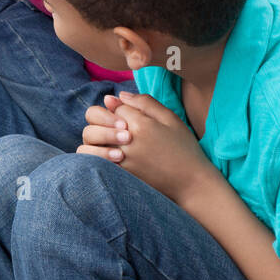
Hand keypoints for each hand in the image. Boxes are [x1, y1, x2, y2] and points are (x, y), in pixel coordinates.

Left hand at [78, 91, 215, 206]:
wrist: (190, 183)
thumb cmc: (183, 148)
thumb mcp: (170, 118)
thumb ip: (144, 103)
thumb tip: (115, 96)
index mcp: (140, 123)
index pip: (115, 105)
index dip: (120, 108)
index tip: (131, 117)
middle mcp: (126, 140)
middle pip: (95, 116)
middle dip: (103, 117)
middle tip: (119, 127)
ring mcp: (119, 158)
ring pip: (88, 137)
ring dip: (95, 135)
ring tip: (112, 141)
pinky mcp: (116, 174)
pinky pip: (91, 159)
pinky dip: (94, 153)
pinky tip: (109, 154)